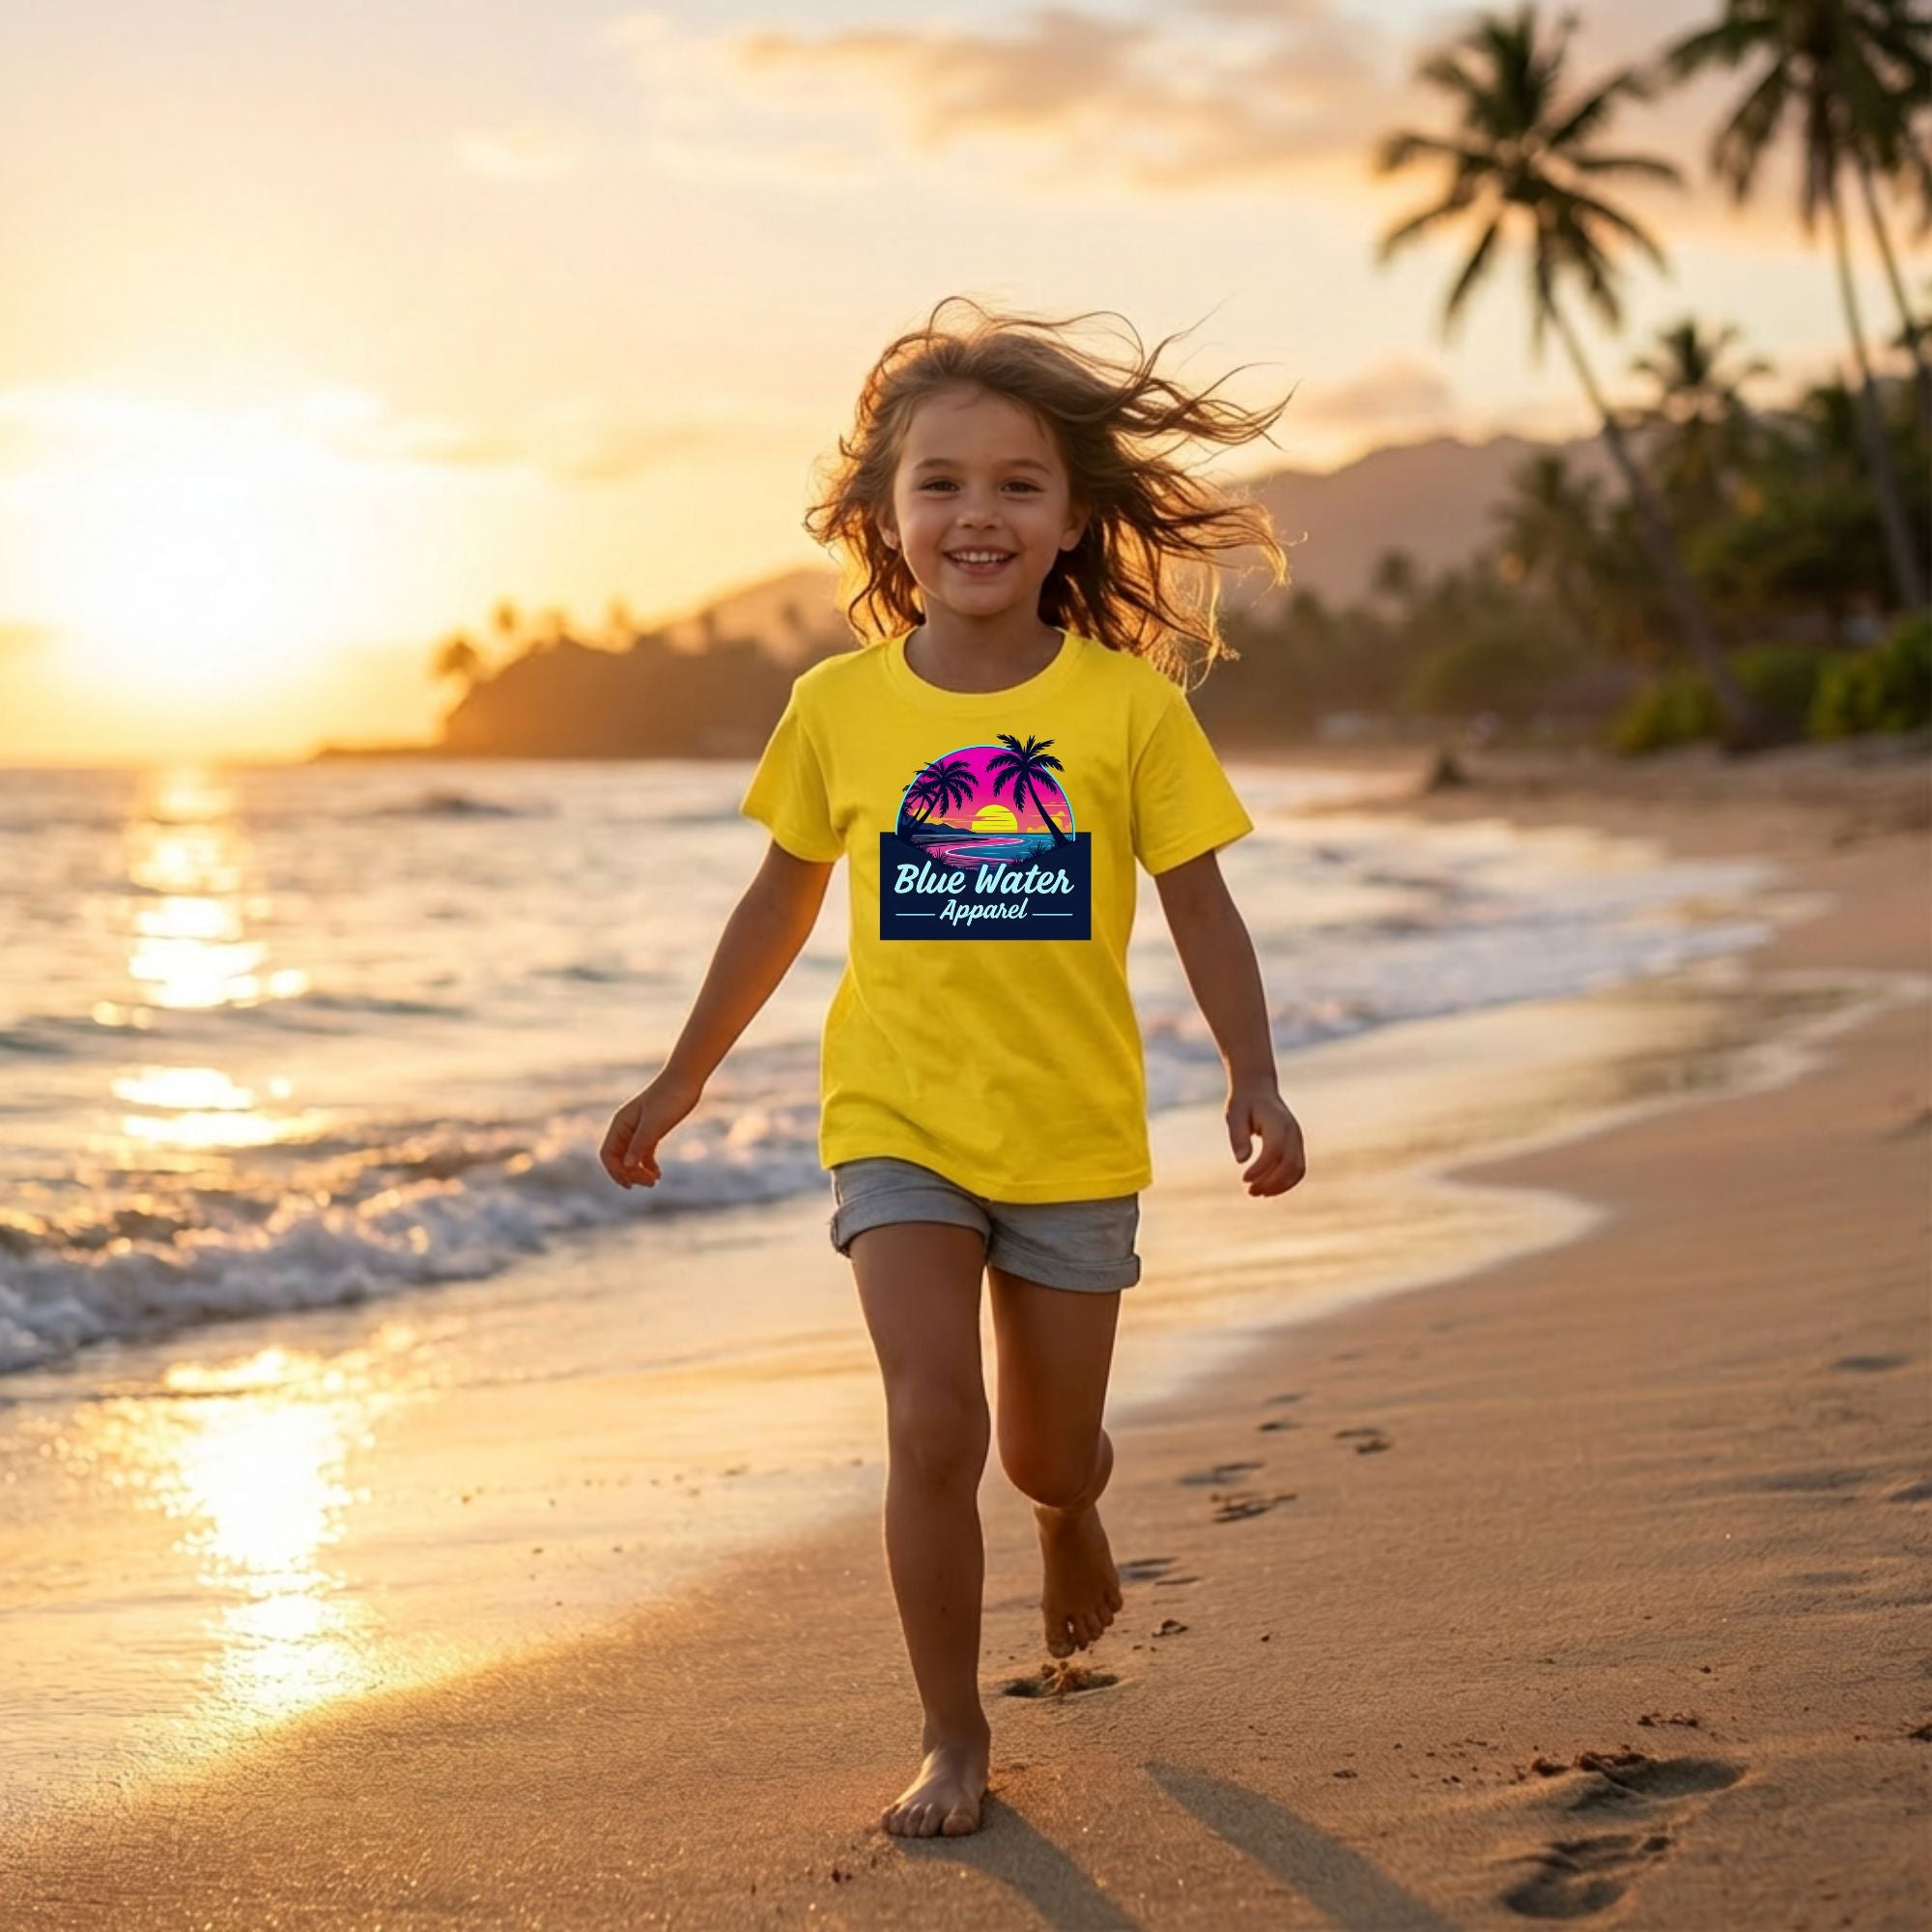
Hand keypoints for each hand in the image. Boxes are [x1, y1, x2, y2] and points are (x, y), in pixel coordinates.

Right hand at [599, 1072, 700, 1188]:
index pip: (608, 1154)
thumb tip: (626, 1167)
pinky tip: (657, 1174)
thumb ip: (639, 1145)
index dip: (615, 1172)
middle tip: (650, 1183)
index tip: (631, 1184)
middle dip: (630, 1174)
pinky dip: (648, 1165)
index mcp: (620, 1124)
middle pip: (619, 1158)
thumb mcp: (654, 1124)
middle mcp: (626, 1127)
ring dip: (639, 1171)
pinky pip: (644, 1152)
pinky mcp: (652, 1129)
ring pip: (631, 1157)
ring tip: (654, 1181)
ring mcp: (639, 1128)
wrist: (686, 1079)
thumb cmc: (670, 1098)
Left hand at [1227, 1078, 1304, 1197]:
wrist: (1259, 1090)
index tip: (1244, 1179)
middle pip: (1289, 1164)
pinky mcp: (1297, 1147)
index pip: (1275, 1150)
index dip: (1261, 1168)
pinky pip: (1298, 1170)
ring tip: (1256, 1192)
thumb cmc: (1244, 1103)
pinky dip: (1285, 1183)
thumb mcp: (1234, 1115)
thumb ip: (1238, 1136)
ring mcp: (1298, 1140)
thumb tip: (1241, 1160)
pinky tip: (1266, 1188)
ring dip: (1279, 1186)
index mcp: (1277, 1122)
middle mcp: (1292, 1131)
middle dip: (1271, 1182)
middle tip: (1249, 1191)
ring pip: (1297, 1170)